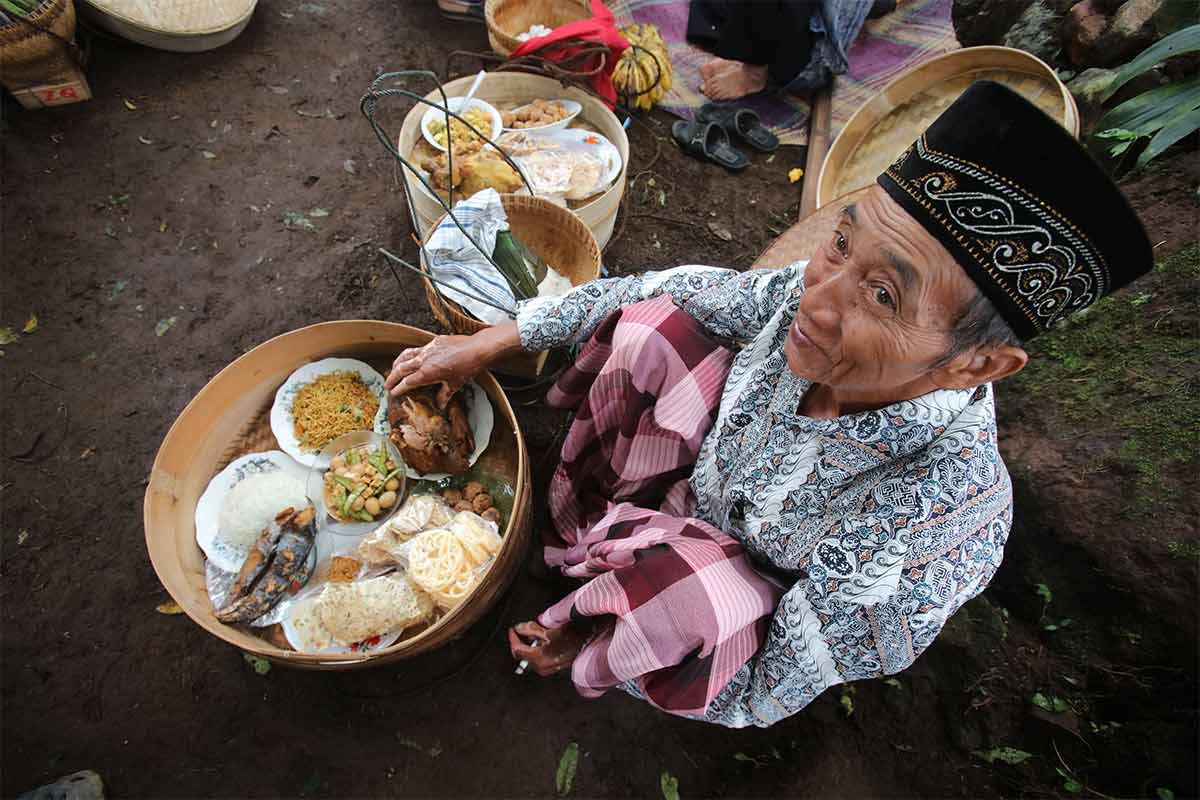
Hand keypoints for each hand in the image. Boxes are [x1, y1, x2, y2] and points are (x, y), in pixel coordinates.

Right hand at [385, 323, 522, 401]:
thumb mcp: (455, 385)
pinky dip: (410, 354)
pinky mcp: (434, 342)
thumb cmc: (467, 368)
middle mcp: (424, 360)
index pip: (407, 382)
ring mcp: (428, 349)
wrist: (476, 349)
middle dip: (392, 377)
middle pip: (401, 368)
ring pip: (406, 355)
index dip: (399, 388)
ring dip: (397, 363)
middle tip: (387, 384)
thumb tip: (440, 405)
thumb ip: (444, 395)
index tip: (393, 392)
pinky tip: (411, 357)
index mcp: (427, 373)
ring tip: (394, 368)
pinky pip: (417, 348)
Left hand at [508, 620, 588, 675]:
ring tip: (536, 633)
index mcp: (539, 658)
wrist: (591, 642)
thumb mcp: (549, 629)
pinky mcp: (554, 667)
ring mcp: (549, 669)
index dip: (513, 638)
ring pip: (531, 657)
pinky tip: (545, 641)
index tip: (512, 630)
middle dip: (522, 642)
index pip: (517, 650)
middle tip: (523, 630)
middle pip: (523, 656)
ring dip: (531, 645)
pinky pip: (540, 659)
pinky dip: (538, 650)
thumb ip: (531, 629)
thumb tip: (519, 628)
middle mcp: (542, 667)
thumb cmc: (573, 635)